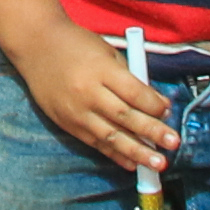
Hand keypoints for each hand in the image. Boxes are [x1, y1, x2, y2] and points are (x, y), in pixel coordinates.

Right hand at [1, 16, 175, 176]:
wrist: (36, 45)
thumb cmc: (77, 45)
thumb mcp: (106, 53)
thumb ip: (129, 78)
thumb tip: (156, 106)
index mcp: (101, 69)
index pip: (134, 93)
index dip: (154, 105)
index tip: (168, 111)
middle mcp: (88, 92)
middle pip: (125, 117)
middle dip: (152, 132)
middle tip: (173, 143)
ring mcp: (76, 111)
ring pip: (111, 136)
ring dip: (137, 152)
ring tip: (158, 164)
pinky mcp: (68, 124)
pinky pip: (96, 143)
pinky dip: (115, 155)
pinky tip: (132, 163)